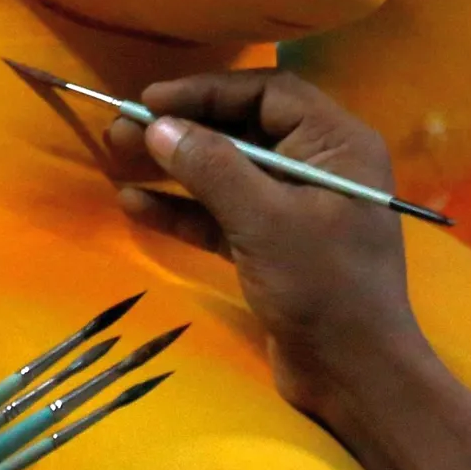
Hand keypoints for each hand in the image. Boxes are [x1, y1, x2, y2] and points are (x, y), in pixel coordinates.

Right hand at [104, 70, 426, 423]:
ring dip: (175, 167)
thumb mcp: (264, 220)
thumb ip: (211, 167)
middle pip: (244, 130)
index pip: (268, 93)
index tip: (151, 100)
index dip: (207, 91)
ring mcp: (297, 209)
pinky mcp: (274, 247)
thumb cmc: (323, 286)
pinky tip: (135, 204)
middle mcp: (321, 167)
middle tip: (122, 129)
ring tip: (116, 157)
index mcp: (338, 145)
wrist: (354, 377)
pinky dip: (184, 210)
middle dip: (183, 129)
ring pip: (228, 173)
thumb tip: (158, 125)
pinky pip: (224, 215)